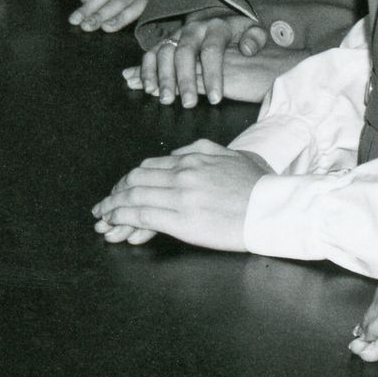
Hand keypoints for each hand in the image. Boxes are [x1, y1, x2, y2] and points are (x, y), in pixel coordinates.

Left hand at [90, 138, 269, 251]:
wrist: (274, 209)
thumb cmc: (260, 185)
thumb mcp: (230, 155)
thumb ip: (202, 151)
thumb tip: (179, 155)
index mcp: (193, 158)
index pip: (149, 166)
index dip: (129, 179)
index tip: (121, 189)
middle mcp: (183, 173)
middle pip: (135, 179)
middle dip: (115, 193)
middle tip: (105, 205)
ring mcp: (181, 195)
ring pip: (134, 196)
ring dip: (113, 207)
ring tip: (103, 217)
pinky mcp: (182, 220)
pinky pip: (143, 215)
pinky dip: (123, 218)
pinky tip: (114, 224)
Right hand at [119, 13, 275, 107]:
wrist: (218, 15)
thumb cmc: (238, 30)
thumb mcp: (253, 29)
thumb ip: (256, 38)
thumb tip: (247, 50)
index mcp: (216, 26)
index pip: (212, 50)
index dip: (213, 75)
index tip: (216, 99)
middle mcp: (193, 29)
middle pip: (185, 53)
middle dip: (185, 80)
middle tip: (189, 104)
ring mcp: (175, 35)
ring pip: (164, 53)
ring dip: (163, 77)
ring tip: (167, 100)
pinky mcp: (164, 42)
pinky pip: (150, 54)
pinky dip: (147, 71)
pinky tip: (149, 89)